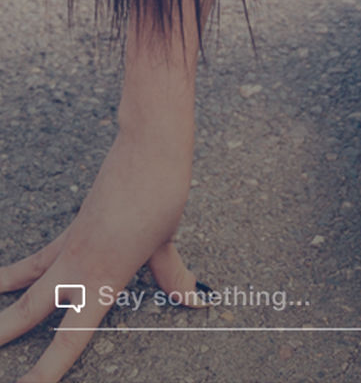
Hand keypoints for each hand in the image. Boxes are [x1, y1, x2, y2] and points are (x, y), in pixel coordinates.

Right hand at [0, 126, 201, 382]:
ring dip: (4, 294)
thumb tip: (194, 299)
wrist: (149, 147)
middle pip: (32, 308)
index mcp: (105, 278)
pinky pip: (41, 257)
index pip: (71, 337)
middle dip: (7, 332)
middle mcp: (80, 264)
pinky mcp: (73, 227)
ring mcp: (72, 243)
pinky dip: (20, 270)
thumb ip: (172, 275)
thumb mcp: (168, 241)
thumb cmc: (162, 193)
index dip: (49, 369)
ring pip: (28, 280)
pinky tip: (7, 278)